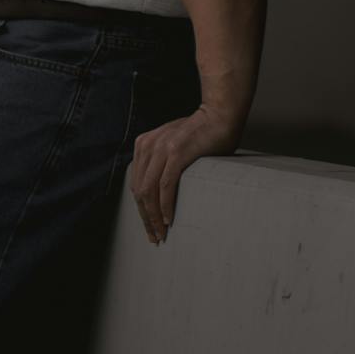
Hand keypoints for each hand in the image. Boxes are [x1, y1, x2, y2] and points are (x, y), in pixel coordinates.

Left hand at [128, 104, 240, 244]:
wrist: (218, 116)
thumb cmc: (200, 135)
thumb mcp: (172, 146)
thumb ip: (161, 163)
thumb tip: (157, 194)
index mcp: (143, 145)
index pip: (136, 185)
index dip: (141, 210)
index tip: (150, 228)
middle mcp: (147, 146)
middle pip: (139, 191)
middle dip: (146, 218)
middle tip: (155, 237)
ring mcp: (161, 148)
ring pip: (149, 191)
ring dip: (154, 216)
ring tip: (162, 233)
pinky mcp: (176, 153)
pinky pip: (165, 186)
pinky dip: (166, 205)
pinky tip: (169, 219)